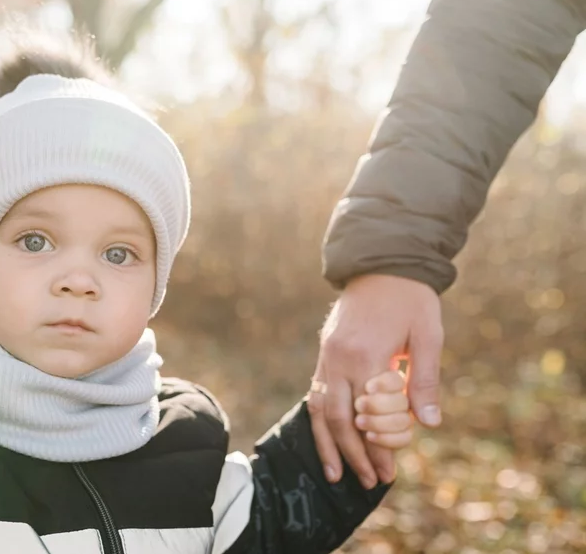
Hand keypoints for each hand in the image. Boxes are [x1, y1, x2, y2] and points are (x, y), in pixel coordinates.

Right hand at [309, 274, 442, 488]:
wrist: (382, 263)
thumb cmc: (410, 300)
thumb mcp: (428, 336)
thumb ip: (424, 380)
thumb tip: (428, 423)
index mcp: (365, 355)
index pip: (368, 415)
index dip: (377, 447)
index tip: (388, 473)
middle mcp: (338, 359)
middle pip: (338, 419)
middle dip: (352, 454)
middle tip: (366, 481)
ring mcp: (327, 355)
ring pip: (320, 409)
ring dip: (327, 443)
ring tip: (334, 473)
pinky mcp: (325, 352)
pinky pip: (317, 393)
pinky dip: (322, 420)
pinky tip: (328, 438)